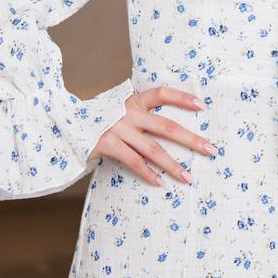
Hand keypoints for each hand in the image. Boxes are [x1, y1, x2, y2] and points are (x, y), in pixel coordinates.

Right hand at [91, 85, 217, 186]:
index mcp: (133, 101)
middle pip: (167, 126)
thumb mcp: (121, 111)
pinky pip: (133, 161)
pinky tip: (161, 183)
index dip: (183, 98)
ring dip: (173, 165)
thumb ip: (141, 115)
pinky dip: (148, 173)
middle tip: (211, 150)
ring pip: (152, 148)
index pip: (162, 93)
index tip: (203, 106)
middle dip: (192, 139)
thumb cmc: (102, 122)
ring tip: (189, 177)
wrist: (66, 126)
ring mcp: (117, 128)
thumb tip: (173, 130)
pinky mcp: (107, 144)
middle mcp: (127, 112)